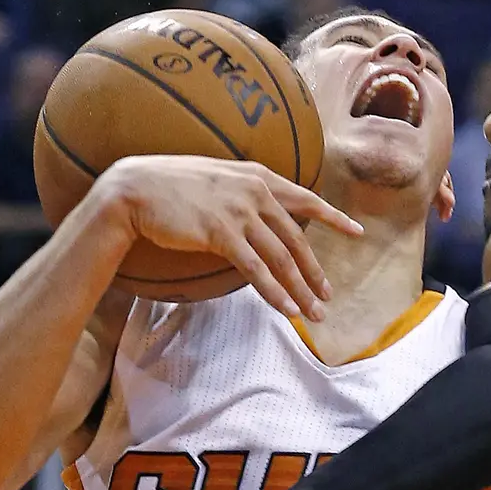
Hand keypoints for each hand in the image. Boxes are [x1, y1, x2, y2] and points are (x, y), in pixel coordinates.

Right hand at [96, 154, 364, 321]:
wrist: (134, 188)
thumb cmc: (171, 185)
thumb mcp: (218, 178)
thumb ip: (246, 191)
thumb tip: (265, 211)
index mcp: (258, 176)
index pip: (306, 199)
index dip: (334, 218)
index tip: (356, 232)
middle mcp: (255, 192)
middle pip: (297, 239)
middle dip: (315, 273)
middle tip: (328, 297)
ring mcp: (239, 212)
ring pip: (281, 258)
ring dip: (300, 290)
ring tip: (312, 313)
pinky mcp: (221, 233)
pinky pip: (256, 270)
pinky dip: (274, 293)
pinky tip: (286, 310)